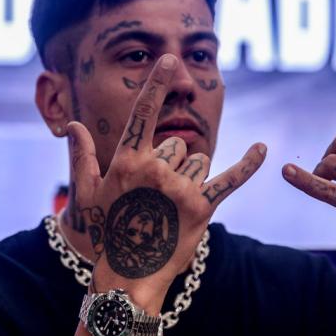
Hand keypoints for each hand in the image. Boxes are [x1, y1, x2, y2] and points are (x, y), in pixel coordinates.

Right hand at [67, 54, 265, 308]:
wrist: (128, 275)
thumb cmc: (105, 234)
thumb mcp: (87, 194)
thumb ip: (82, 156)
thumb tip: (73, 125)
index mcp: (127, 161)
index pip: (143, 114)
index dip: (157, 85)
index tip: (169, 60)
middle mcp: (155, 169)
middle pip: (176, 145)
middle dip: (169, 165)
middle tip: (153, 198)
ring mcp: (180, 188)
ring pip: (197, 162)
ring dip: (188, 178)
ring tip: (169, 208)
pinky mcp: (202, 207)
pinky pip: (229, 179)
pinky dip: (248, 165)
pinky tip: (263, 148)